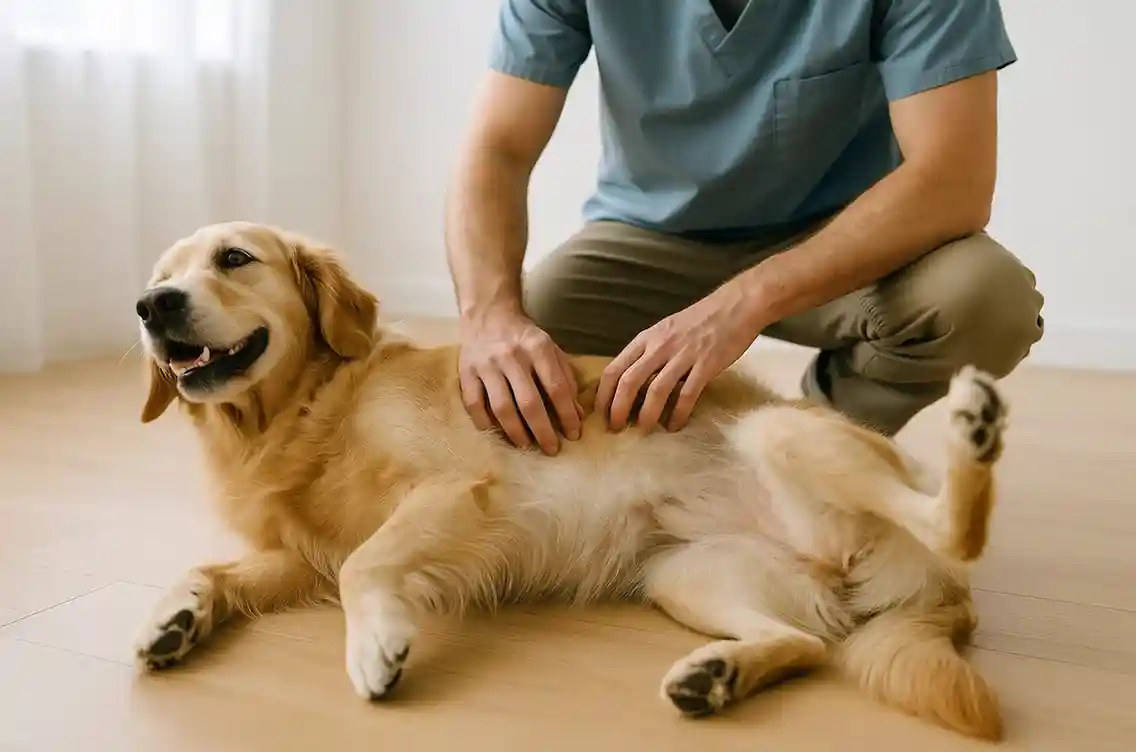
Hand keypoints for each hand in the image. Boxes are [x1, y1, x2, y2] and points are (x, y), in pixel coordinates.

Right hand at [458, 309, 583, 454]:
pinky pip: (474, 404)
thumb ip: (565, 379)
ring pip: (502, 408)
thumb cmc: (525, 338)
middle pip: (529, 403)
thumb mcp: (551, 351)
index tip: (573, 435)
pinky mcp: (466, 372)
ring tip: (527, 446)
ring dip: (516, 432)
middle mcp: (512, 356)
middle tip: (551, 449)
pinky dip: (485, 423)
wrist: (488, 315)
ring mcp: (486, 365)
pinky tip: (497, 434)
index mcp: (538, 348)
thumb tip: (576, 415)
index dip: (567, 415)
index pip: (556, 388)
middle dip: (543, 431)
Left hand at [596, 281, 763, 432]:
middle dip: (618, 409)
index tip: (600, 413)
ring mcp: (683, 355)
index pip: (614, 369)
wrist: (734, 306)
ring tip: (643, 430)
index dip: (603, 394)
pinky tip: (674, 425)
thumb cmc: (698, 321)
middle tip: (615, 428)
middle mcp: (660, 347)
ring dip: (646, 415)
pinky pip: (687, 394)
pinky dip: (678, 413)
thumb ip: (648, 353)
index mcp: (646, 339)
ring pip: (656, 390)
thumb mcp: (664, 331)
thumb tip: (631, 383)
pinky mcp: (706, 364)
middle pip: (629, 382)